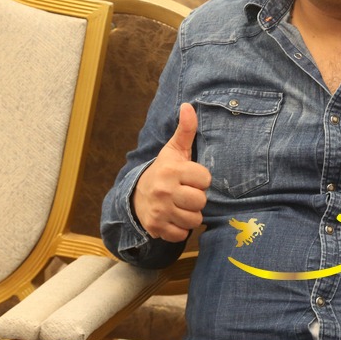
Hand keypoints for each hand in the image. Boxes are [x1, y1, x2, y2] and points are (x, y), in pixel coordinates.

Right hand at [131, 103, 210, 242]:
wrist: (135, 196)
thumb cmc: (163, 171)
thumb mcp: (173, 150)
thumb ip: (185, 129)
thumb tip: (188, 105)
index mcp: (171, 170)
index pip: (205, 179)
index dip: (200, 179)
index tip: (190, 177)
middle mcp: (163, 190)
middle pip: (201, 201)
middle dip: (196, 198)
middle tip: (185, 193)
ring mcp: (159, 210)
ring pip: (194, 219)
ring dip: (190, 214)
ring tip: (180, 205)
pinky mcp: (156, 227)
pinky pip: (182, 234)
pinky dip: (180, 228)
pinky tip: (173, 217)